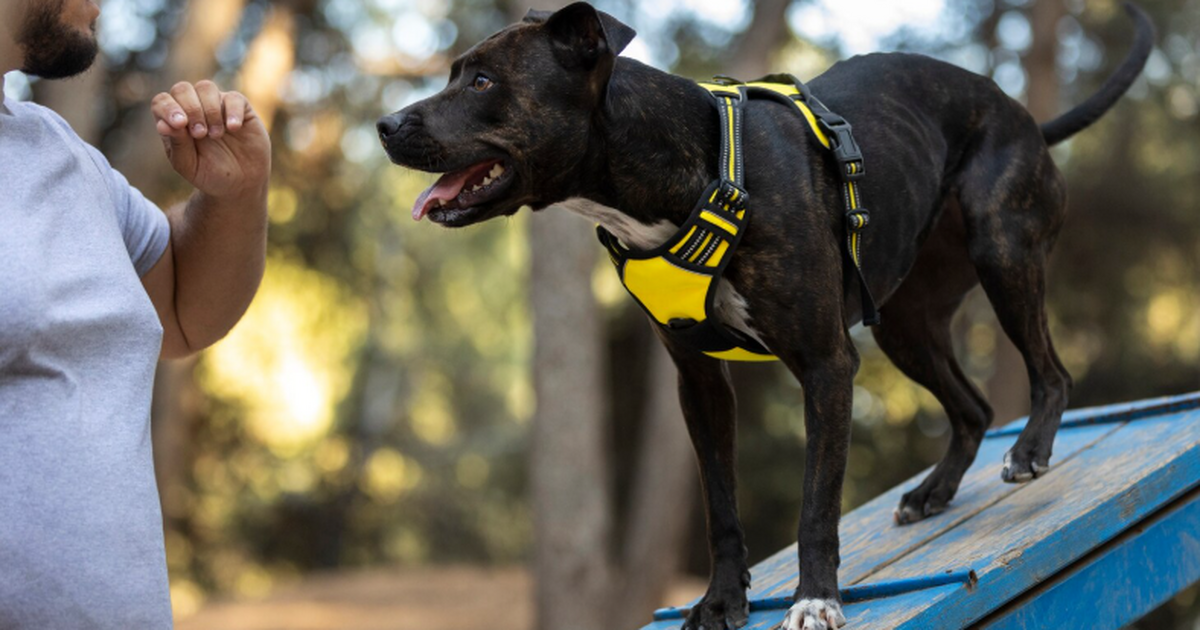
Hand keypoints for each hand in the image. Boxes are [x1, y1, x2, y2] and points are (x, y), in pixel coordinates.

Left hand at [151, 80, 270, 200]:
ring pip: (206, 87)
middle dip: (190, 109)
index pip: (162, 101)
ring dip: (209, 110)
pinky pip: (234, 97)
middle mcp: (194, 108)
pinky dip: (232, 111)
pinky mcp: (240, 108)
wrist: (241, 183)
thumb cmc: (209, 174)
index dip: (168, 108)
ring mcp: (217, 106)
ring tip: (216, 135)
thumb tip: (163, 124)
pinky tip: (233, 128)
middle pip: (182, 89)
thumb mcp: (189, 165)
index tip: (180, 124)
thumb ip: (177, 144)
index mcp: (174, 121)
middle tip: (200, 134)